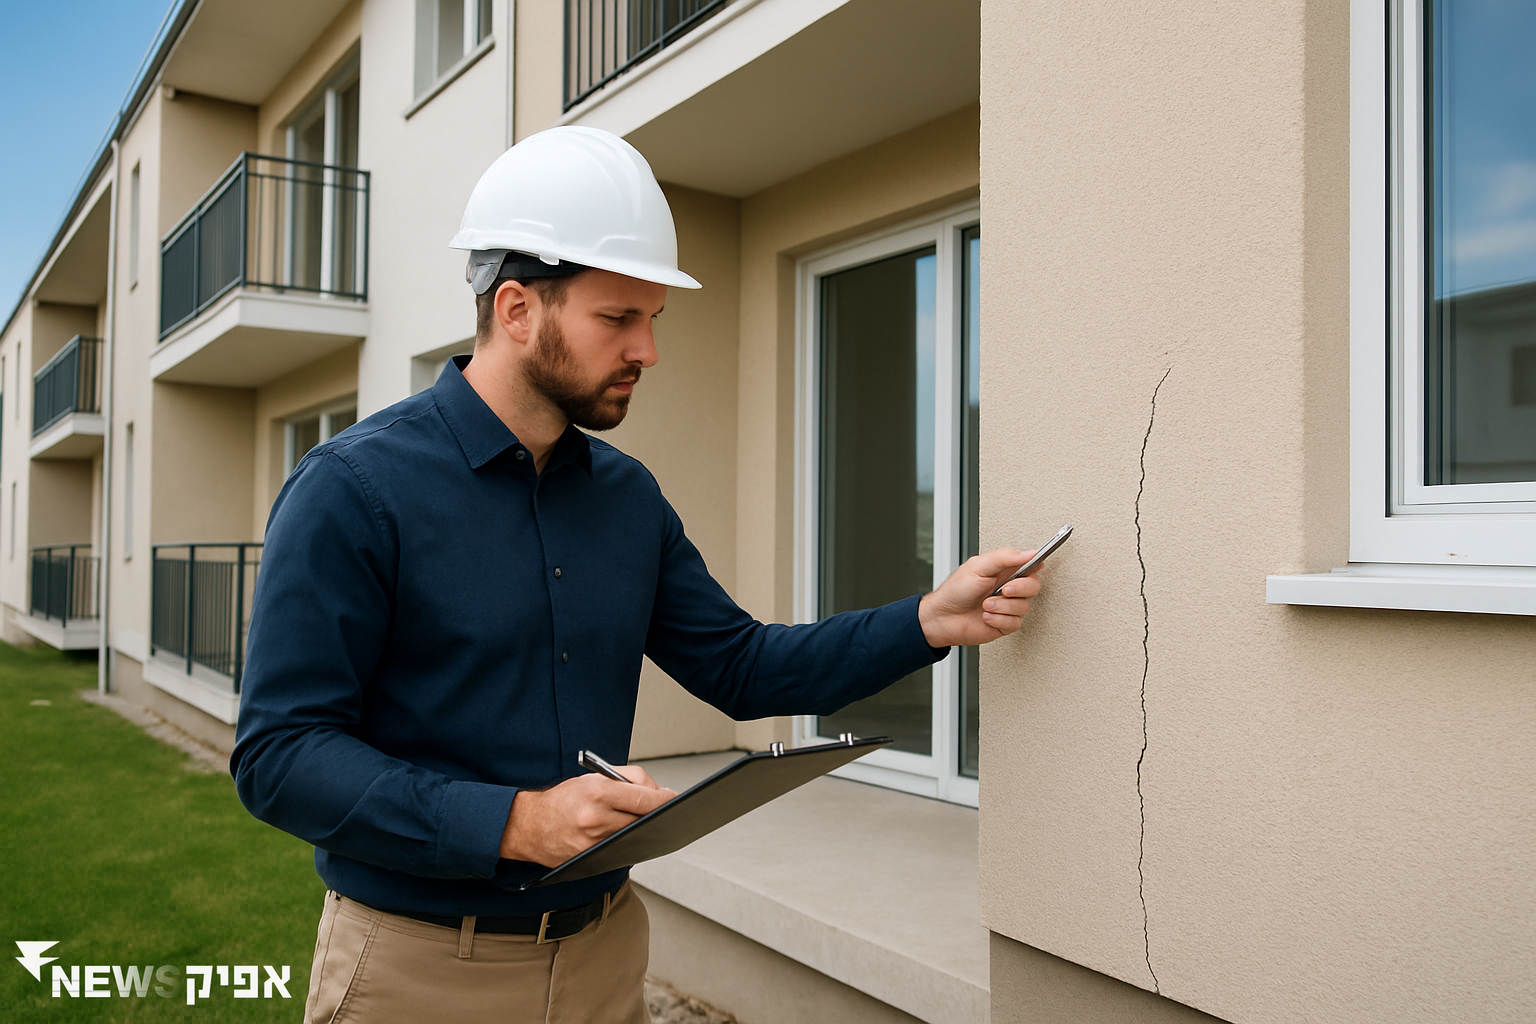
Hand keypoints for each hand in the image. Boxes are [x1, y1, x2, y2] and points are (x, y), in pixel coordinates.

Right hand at [499, 765, 676, 866]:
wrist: (529, 826)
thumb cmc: (561, 800)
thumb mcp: (591, 778)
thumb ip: (626, 779)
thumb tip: (658, 791)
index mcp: (597, 794)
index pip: (642, 798)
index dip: (664, 799)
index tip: (675, 798)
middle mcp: (596, 820)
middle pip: (642, 818)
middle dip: (655, 812)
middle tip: (662, 806)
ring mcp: (594, 843)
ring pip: (634, 835)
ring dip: (641, 826)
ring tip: (639, 816)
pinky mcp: (593, 860)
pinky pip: (621, 848)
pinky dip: (628, 840)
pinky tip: (628, 832)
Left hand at [917, 547, 1041, 647]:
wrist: (942, 618)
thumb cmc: (955, 591)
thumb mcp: (978, 567)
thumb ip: (1004, 557)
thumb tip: (1030, 553)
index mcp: (1003, 571)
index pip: (1030, 565)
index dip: (1035, 565)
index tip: (1033, 566)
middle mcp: (1008, 588)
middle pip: (1034, 586)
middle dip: (1020, 588)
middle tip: (1004, 590)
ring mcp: (1007, 607)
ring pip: (1024, 607)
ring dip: (1002, 606)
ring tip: (985, 605)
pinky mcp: (1005, 624)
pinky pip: (1015, 623)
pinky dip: (998, 620)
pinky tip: (985, 617)